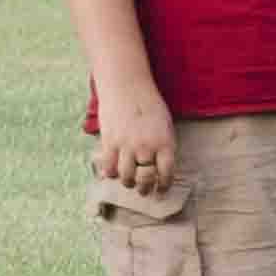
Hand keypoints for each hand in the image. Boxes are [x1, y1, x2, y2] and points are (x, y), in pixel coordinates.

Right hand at [92, 80, 177, 196]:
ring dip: (128, 183)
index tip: (160, 190)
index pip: (166, 173)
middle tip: (143, 190)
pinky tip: (113, 170)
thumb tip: (158, 167)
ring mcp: (127, 145)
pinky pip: (109, 168)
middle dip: (144, 188)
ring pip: (127, 177)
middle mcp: (147, 146)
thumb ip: (163, 146)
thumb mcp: (164, 124)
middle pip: (145, 179)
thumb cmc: (148, 103)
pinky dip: (111, 173)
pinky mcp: (110, 142)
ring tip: (128, 181)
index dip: (163, 186)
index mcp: (165, 142)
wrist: (126, 85)